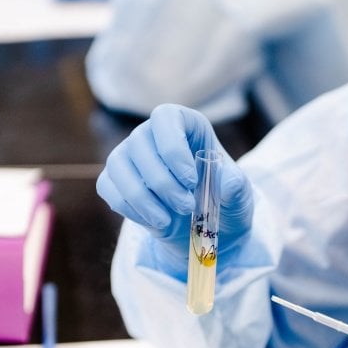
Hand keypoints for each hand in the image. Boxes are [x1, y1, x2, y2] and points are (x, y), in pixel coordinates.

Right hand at [97, 104, 253, 269]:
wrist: (205, 231)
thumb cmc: (223, 203)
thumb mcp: (239, 197)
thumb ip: (235, 188)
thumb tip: (225, 183)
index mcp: (186, 126)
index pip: (166, 117)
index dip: (173, 147)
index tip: (191, 179)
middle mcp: (152, 135)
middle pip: (139, 143)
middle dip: (162, 182)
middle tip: (187, 207)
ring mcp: (130, 156)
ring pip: (119, 165)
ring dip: (142, 197)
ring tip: (168, 219)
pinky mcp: (115, 180)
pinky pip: (108, 187)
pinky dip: (130, 208)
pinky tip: (154, 221)